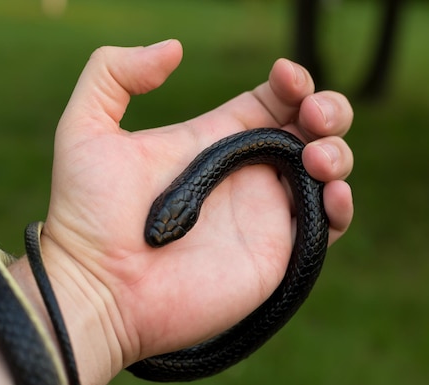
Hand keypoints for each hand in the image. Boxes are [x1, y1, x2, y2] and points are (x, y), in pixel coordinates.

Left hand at [41, 40, 353, 377]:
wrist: (98, 291)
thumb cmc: (86, 216)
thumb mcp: (84, 129)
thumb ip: (113, 73)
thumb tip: (173, 50)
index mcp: (212, 141)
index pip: (271, 101)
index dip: (290, 81)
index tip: (286, 78)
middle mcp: (245, 174)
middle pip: (308, 129)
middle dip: (327, 110)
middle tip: (312, 116)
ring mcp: (264, 214)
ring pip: (327, 171)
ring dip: (338, 152)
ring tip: (316, 158)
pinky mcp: (278, 253)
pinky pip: (329, 225)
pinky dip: (344, 205)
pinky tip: (332, 193)